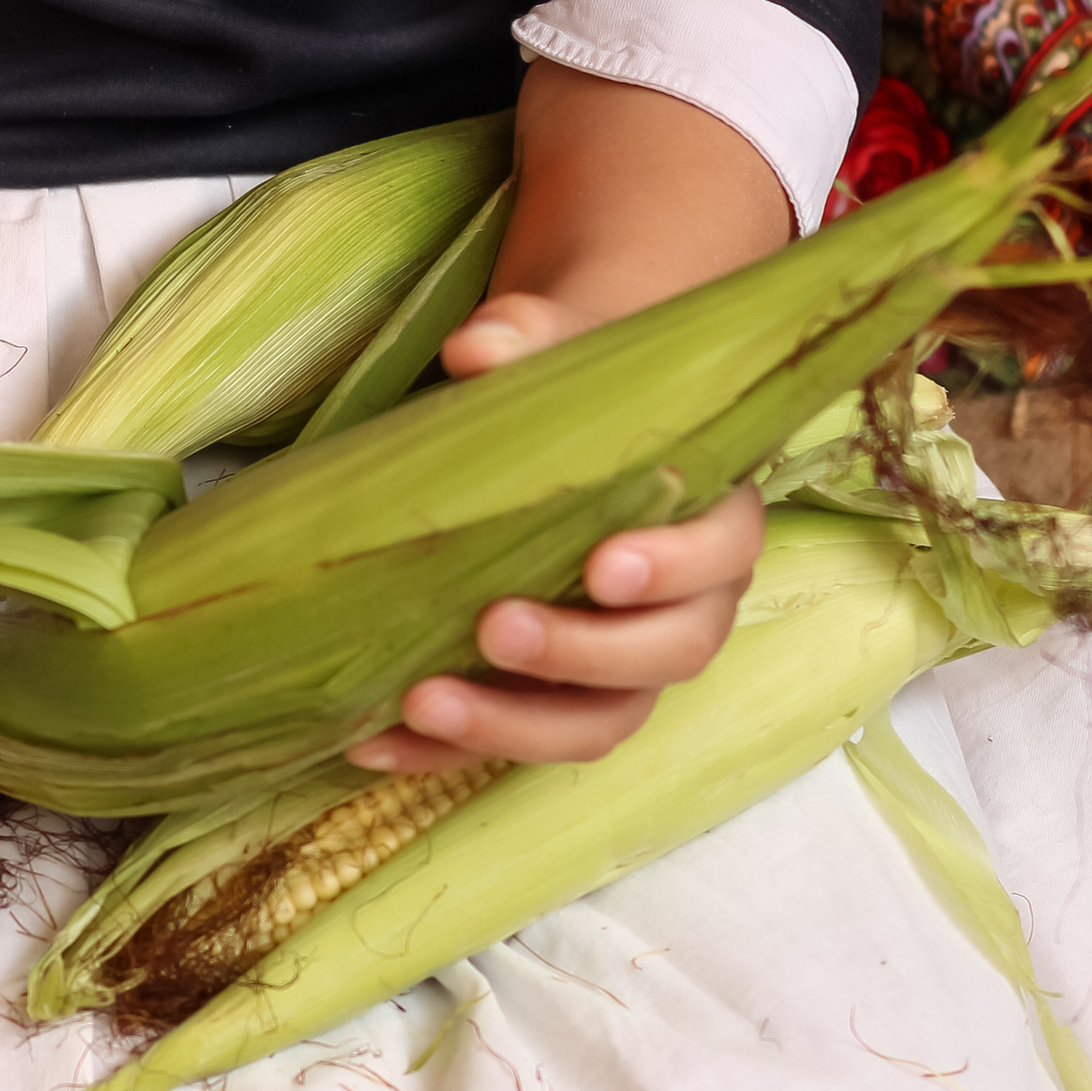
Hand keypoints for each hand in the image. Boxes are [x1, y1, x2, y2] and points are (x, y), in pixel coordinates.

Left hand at [347, 62, 790, 773]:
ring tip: (421, 701)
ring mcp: (619, 670)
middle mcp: (682, 609)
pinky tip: (371, 740)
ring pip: (594, 724)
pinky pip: (509, 746)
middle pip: (664, 657)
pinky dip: (443, 752)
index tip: (603, 565)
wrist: (556, 434)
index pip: (720, 557)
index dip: (674, 570)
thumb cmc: (576, 393)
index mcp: (711, 521)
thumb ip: (527, 337)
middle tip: (495, 626)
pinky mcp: (549, 703)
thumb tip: (476, 347)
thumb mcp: (555, 347)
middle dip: (581, 654)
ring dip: (510, 725)